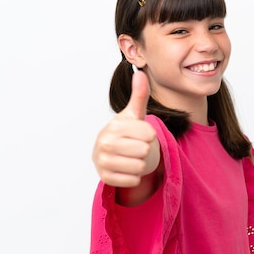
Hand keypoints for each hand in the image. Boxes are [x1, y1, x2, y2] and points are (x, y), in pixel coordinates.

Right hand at [92, 69, 159, 186]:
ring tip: (131, 157)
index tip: (139, 134)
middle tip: (134, 147)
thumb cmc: (125, 132)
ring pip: (141, 167)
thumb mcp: (134, 114)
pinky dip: (134, 177)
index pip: (150, 134)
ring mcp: (103, 162)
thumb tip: (140, 73)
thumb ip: (139, 95)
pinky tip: (126, 168)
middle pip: (145, 151)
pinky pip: (133, 180)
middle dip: (145, 151)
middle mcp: (105, 143)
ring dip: (141, 164)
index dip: (150, 136)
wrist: (109, 153)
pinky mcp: (105, 178)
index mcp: (114, 126)